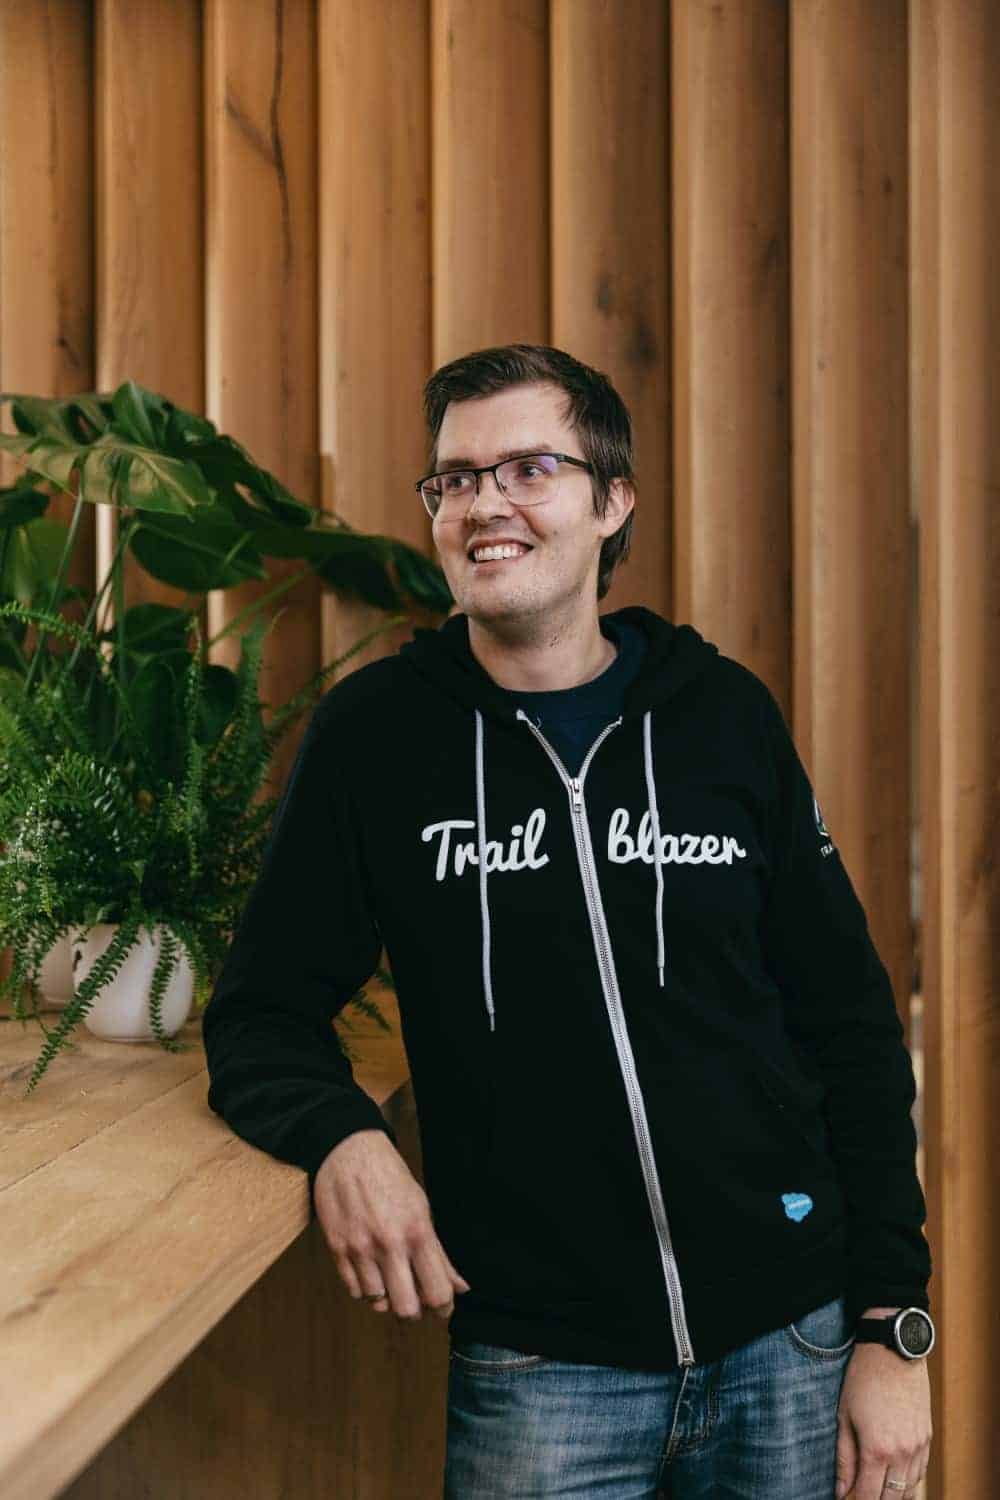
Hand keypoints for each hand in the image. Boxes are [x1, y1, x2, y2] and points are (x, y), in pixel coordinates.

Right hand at [313, 1128, 470, 1321]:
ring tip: (390, 1280)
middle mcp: (390, 1245)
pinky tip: (371, 1271)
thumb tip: (461, 1287)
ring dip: (387, 1298)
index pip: (437, 1291)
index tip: (442, 1308)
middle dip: (414, 1311)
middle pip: (407, 1308)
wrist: (348, 1152)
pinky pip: (354, 1290)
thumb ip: (440, 1253)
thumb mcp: (422, 1208)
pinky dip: (365, 1288)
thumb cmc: (388, 1177)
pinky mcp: (337, 1250)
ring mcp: (361, 1249)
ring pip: (377, 1303)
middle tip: (415, 1300)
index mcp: (417, 1232)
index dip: (443, 1308)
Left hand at [835, 1337, 931, 1498]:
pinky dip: (907, 1480)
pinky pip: (921, 1473)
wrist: (893, 1351)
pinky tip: (894, 1476)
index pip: (869, 1497)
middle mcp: (902, 1453)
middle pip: (890, 1498)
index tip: (846, 1499)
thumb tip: (840, 1490)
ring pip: (908, 1489)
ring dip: (892, 1493)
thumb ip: (844, 1458)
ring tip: (875, 1486)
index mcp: (877, 1449)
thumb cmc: (863, 1380)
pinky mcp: (927, 1438)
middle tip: (859, 1492)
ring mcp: (918, 1447)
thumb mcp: (844, 1417)